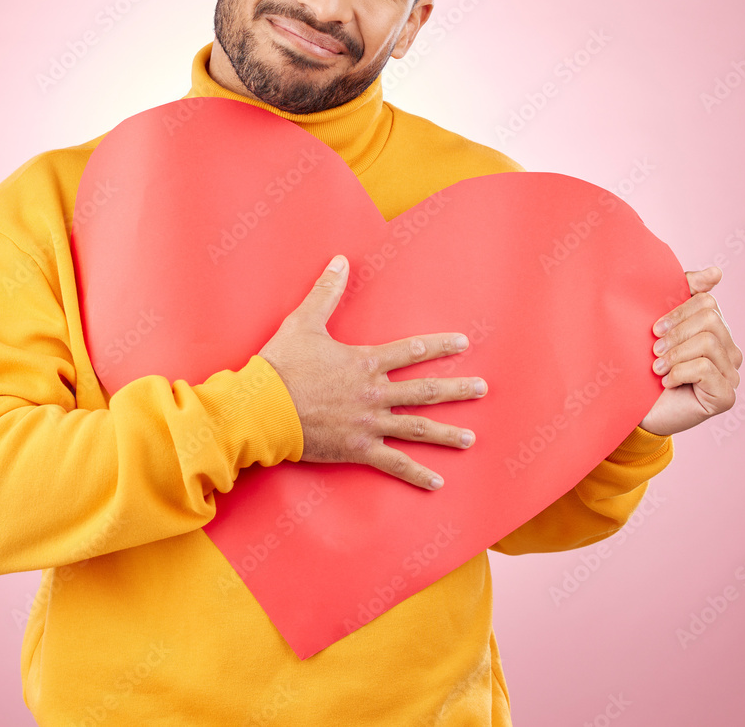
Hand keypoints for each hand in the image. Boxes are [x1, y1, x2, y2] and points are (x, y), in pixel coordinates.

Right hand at [258, 254, 483, 490]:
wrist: (262, 407)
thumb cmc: (282, 365)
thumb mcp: (303, 322)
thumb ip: (326, 292)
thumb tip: (340, 260)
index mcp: (365, 362)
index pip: (412, 350)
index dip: (439, 346)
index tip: (463, 343)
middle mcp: (374, 393)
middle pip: (425, 390)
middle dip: (456, 389)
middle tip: (482, 389)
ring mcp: (369, 423)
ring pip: (416, 428)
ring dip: (446, 434)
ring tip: (470, 439)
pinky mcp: (357, 449)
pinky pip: (393, 464)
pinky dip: (416, 475)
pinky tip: (437, 483)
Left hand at [639, 265, 742, 435]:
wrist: (634, 406)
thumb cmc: (643, 365)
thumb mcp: (659, 325)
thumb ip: (684, 294)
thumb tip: (716, 272)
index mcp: (715, 330)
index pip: (707, 302)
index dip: (677, 311)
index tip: (654, 328)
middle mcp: (730, 351)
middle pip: (710, 319)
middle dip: (676, 333)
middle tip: (654, 351)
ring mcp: (731, 374)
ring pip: (707, 342)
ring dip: (674, 354)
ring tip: (657, 368)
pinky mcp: (725, 396)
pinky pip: (705, 368)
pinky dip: (679, 372)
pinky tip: (666, 382)